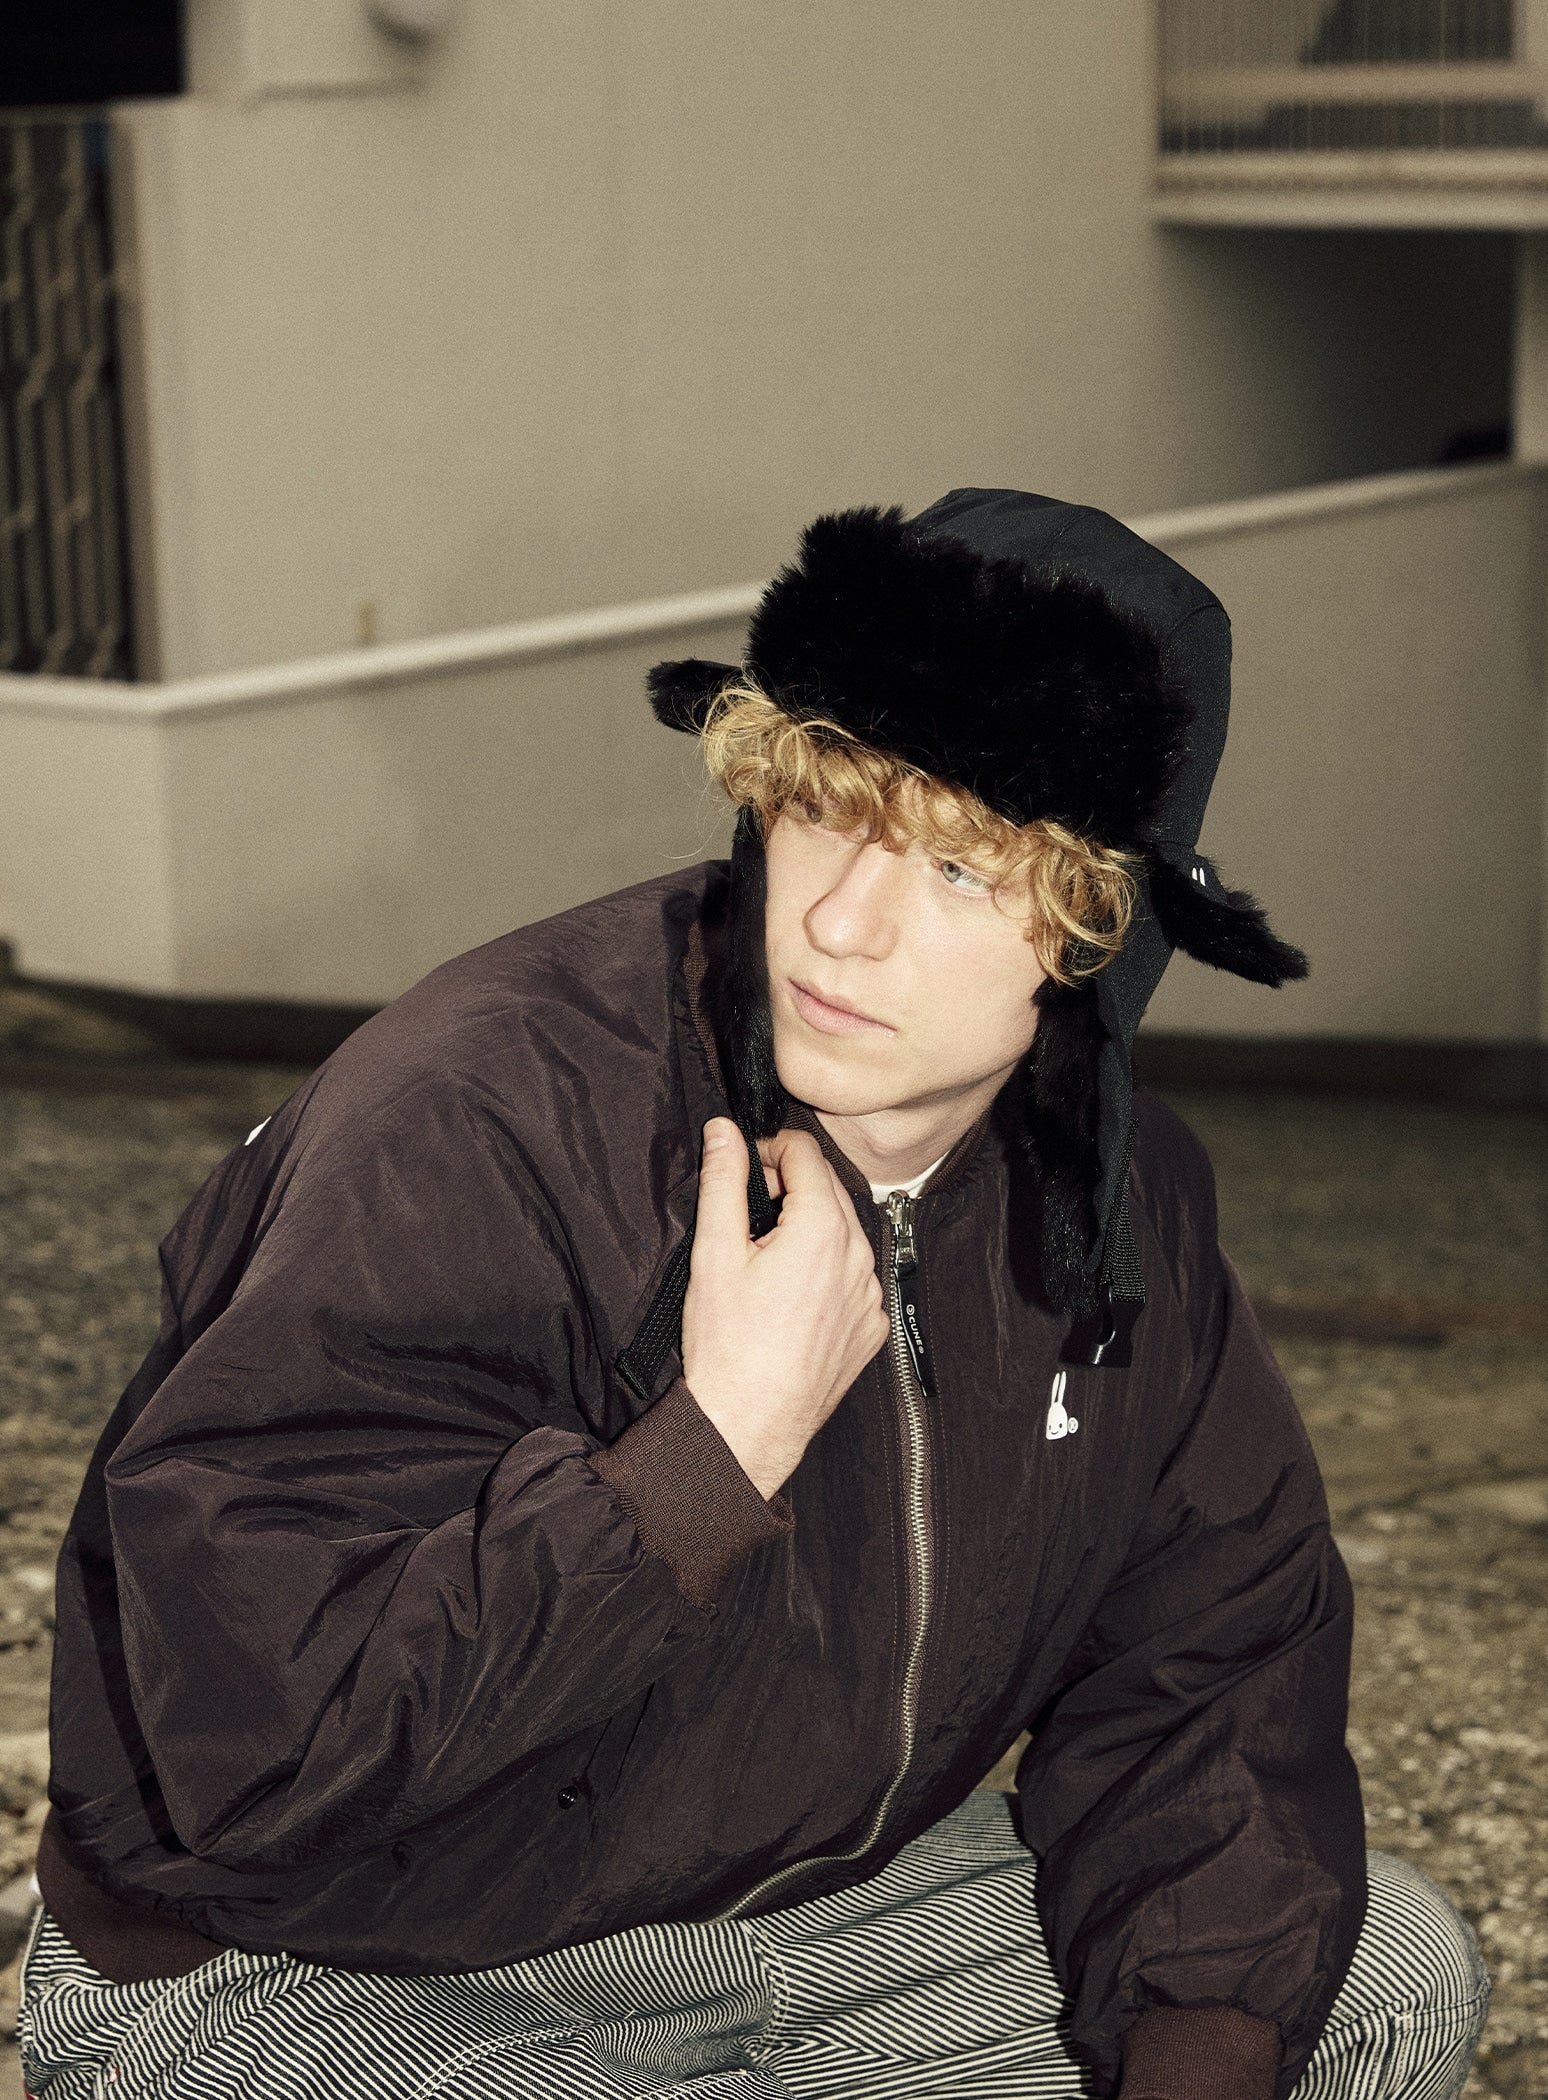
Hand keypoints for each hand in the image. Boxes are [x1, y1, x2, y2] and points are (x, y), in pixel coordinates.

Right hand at [681, 1118, 889, 1498]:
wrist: (749, 1424)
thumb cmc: (727, 1345)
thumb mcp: (714, 1253)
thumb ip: (723, 1182)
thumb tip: (724, 1130)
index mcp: (823, 1228)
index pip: (806, 1152)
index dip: (769, 1149)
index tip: (744, 1169)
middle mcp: (860, 1256)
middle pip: (830, 1189)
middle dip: (790, 1187)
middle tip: (749, 1215)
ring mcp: (871, 1295)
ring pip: (846, 1233)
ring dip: (811, 1228)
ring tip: (767, 1258)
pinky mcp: (872, 1328)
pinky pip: (855, 1278)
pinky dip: (828, 1271)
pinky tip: (792, 1296)